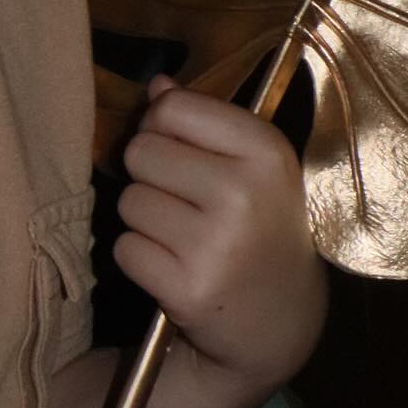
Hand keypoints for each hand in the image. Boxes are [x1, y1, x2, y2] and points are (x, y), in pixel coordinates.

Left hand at [114, 75, 325, 390]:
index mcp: (265, 150)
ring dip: (145, 219)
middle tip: (185, 203)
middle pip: (141, 151)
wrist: (283, 323)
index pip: (173, 108)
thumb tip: (157, 85)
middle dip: (150, 176)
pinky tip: (175, 267)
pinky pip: (125, 249)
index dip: (163, 127)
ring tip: (184, 237)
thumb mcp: (253, 167)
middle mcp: (243, 193)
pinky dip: (140, 258)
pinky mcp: (188, 289)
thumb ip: (204, 120)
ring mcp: (216, 245)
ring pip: (129, 201)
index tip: (184, 153)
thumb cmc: (262, 228)